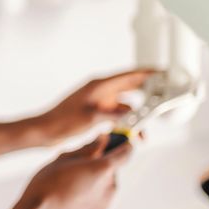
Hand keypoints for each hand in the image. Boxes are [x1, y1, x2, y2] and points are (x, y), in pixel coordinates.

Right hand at [0, 135, 131, 208]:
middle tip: (77, 163)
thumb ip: (89, 148)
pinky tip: (71, 193)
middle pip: (112, 168)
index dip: (123, 144)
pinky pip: (100, 196)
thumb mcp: (65, 157)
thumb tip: (103, 139)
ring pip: (106, 183)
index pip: (126, 152)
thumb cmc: (47, 184)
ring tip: (71, 180)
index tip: (116, 140)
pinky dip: (91, 192)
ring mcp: (105, 203)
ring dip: (95, 178)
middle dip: (100, 162)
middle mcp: (109, 187)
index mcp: (102, 169)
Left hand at [23, 69, 153, 145]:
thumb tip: (130, 116)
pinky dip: (125, 123)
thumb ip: (111, 115)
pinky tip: (132, 134)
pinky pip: (116, 115)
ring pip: (125, 106)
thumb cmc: (62, 121)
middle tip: (164, 99)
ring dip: (136, 116)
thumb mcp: (90, 118)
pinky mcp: (96, 112)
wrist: (45, 131)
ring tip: (144, 131)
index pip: (129, 76)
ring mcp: (98, 101)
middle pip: (130, 88)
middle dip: (148, 94)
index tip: (163, 73)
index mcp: (99, 86)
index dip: (148, 74)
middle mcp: (100, 91)